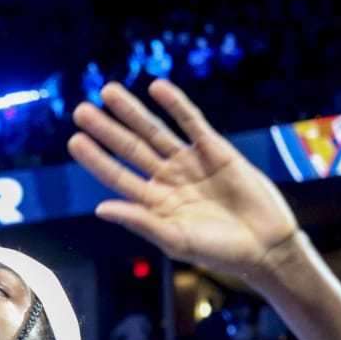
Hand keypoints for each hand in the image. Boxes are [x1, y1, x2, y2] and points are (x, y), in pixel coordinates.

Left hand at [69, 81, 300, 281]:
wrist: (265, 245)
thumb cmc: (220, 251)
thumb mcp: (176, 239)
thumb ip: (140, 221)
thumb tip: (99, 209)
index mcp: (154, 204)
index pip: (117, 176)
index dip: (96, 159)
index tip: (75, 140)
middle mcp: (167, 180)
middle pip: (131, 149)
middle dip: (107, 129)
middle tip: (80, 110)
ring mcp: (190, 163)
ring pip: (155, 132)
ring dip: (132, 112)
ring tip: (108, 91)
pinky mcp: (215, 149)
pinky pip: (191, 122)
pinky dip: (175, 105)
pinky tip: (157, 88)